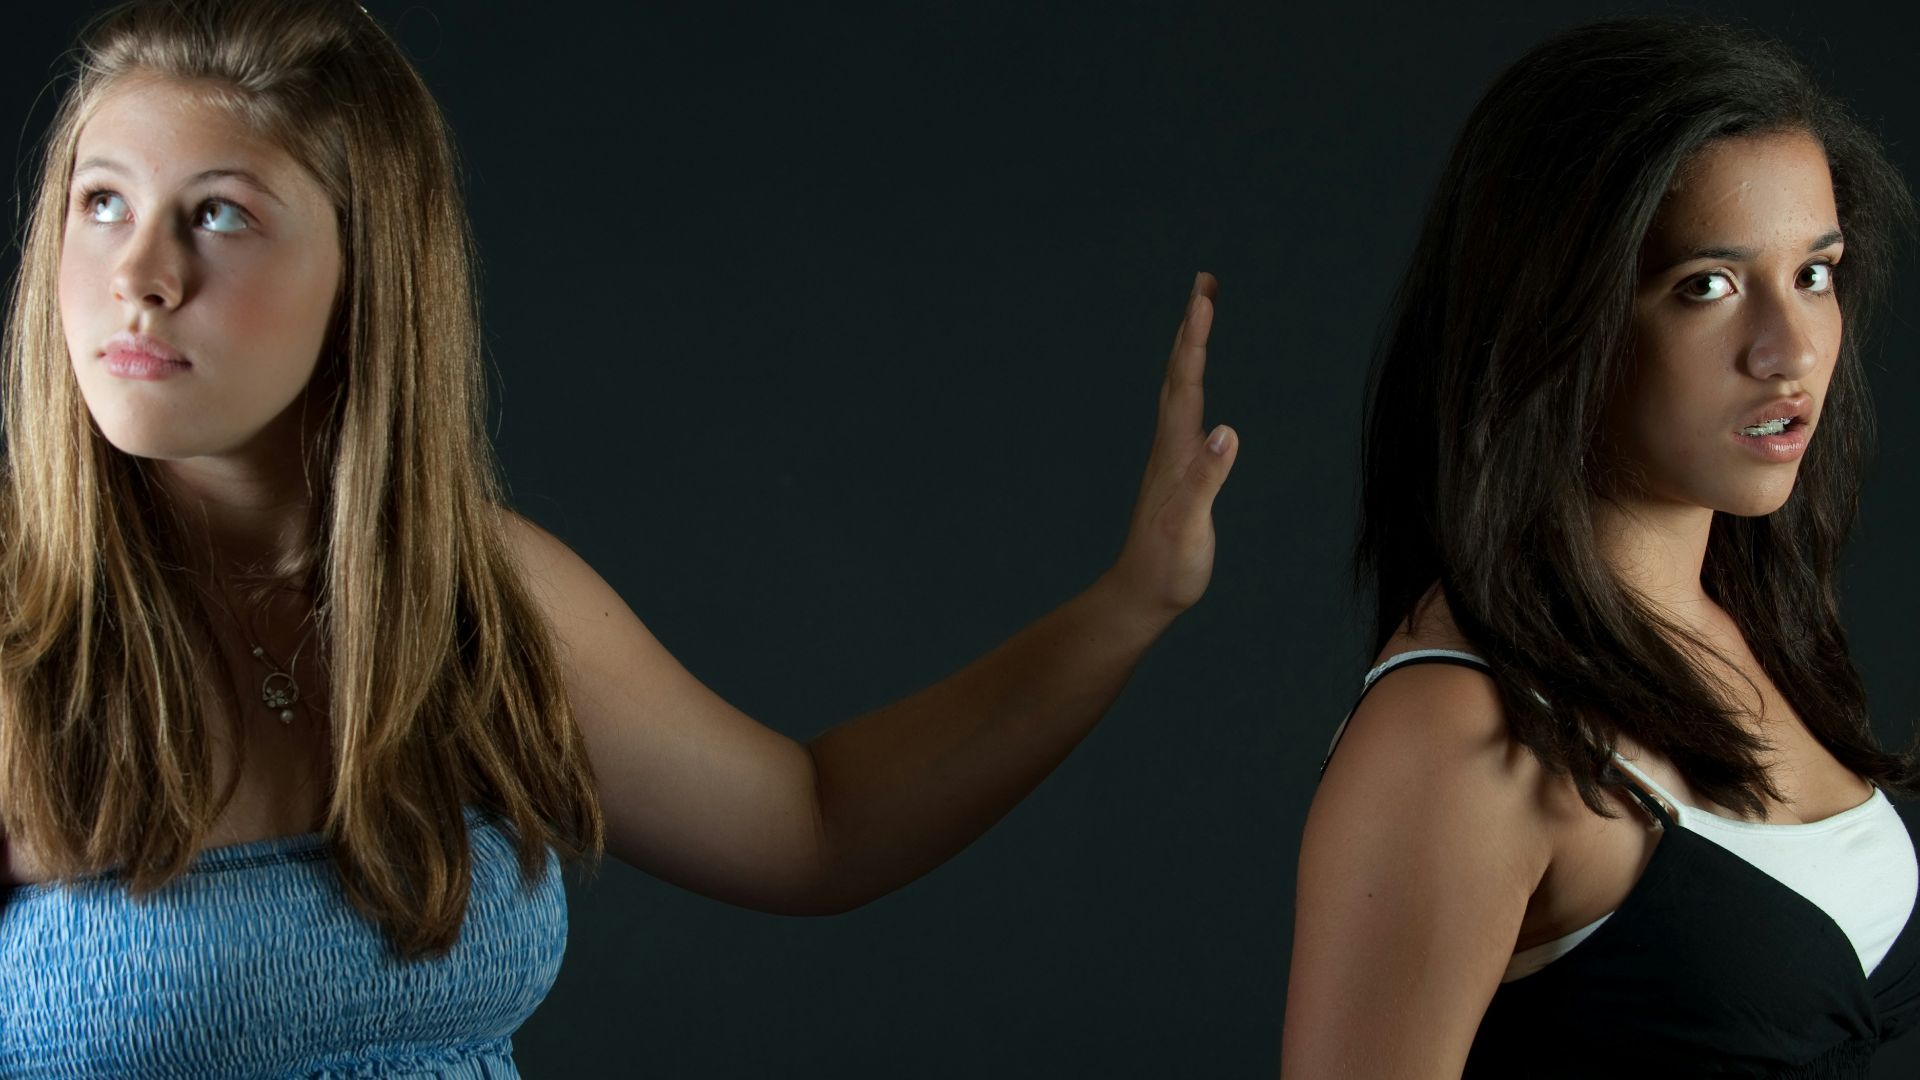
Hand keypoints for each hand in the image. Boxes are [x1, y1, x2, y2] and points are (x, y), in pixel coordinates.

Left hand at [1105, 272, 1237, 623]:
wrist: (1141, 596)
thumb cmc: (1168, 568)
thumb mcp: (1190, 527)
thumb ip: (1206, 480)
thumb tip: (1225, 433)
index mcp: (1176, 452)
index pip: (1187, 382)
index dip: (1196, 337)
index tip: (1204, 295)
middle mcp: (1170, 445)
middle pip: (1179, 372)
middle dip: (1192, 325)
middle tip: (1206, 282)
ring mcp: (1170, 456)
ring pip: (1179, 387)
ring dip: (1189, 347)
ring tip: (1201, 315)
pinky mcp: (1176, 470)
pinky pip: (1184, 410)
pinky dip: (1191, 381)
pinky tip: (1194, 383)